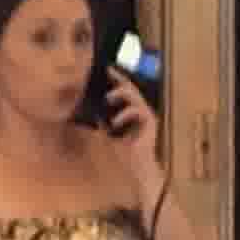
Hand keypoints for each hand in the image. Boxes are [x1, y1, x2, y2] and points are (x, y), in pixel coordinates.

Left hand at [101, 72, 165, 192]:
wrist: (136, 169)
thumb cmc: (123, 154)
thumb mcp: (105, 136)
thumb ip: (100, 124)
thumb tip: (89, 114)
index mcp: (131, 113)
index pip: (125, 92)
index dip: (117, 79)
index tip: (107, 69)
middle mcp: (141, 113)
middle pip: (132, 89)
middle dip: (121, 79)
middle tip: (109, 72)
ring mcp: (147, 117)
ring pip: (136, 97)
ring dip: (121, 94)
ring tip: (108, 97)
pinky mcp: (150, 123)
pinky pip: (139, 111)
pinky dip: (125, 114)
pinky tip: (114, 122)